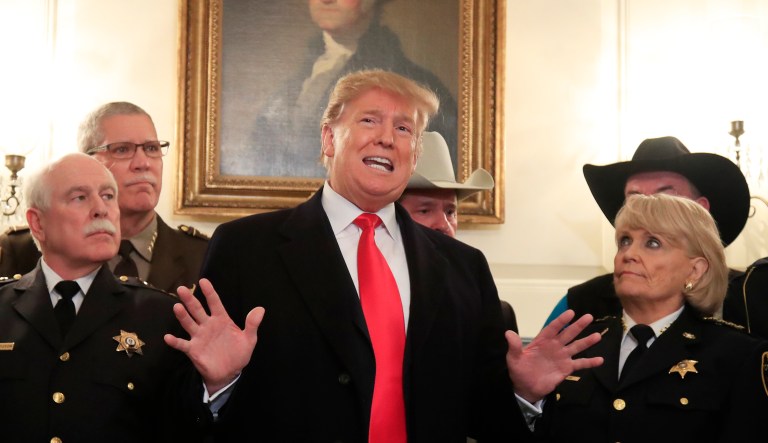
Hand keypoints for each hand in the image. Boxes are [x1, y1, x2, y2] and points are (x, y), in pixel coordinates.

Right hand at [164, 278, 264, 392]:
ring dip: (183, 316)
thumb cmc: (238, 353)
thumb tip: (260, 309)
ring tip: (177, 306)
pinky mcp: (193, 350)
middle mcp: (208, 325)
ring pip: (189, 323)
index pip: (215, 303)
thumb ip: (252, 324)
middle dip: (190, 300)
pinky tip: (168, 337)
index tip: (203, 281)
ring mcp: (199, 337)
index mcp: (222, 320)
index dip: (210, 292)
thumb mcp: (249, 339)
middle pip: (197, 310)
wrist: (230, 373)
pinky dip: (175, 341)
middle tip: (182, 289)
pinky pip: (182, 344)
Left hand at [506, 310, 602, 402]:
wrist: (525, 387)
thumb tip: (508, 333)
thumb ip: (514, 346)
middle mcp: (554, 346)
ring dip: (587, 341)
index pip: (553, 328)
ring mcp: (562, 357)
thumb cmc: (519, 370)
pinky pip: (580, 364)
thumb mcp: (513, 358)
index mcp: (542, 341)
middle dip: (578, 326)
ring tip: (598, 336)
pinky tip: (600, 360)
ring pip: (576, 346)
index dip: (561, 321)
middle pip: (568, 334)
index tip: (571, 313)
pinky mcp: (566, 369)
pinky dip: (590, 362)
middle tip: (589, 316)